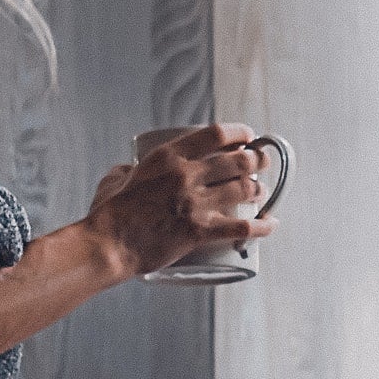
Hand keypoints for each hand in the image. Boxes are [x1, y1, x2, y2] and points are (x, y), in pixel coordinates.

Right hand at [86, 125, 274, 279]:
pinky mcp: (199, 231)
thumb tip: (134, 168)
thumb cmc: (109, 214)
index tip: (248, 136)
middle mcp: (186, 175)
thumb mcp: (117, 177)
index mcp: (168, 156)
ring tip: (262, 191)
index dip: (240, 133)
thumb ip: (130, 168)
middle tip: (262, 163)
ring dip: (260, 189)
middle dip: (258, 160)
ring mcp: (194, 203)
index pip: (217, 134)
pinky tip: (270, 224)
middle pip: (238, 161)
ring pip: (244, 190)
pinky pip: (241, 227)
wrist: (108, 246)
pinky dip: (262, 226)